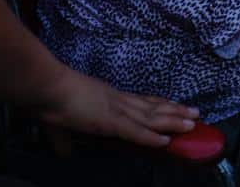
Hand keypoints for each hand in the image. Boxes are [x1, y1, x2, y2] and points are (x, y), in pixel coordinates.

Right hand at [36, 68, 199, 148]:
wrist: (44, 86)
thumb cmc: (48, 98)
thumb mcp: (58, 121)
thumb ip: (63, 139)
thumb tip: (62, 153)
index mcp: (106, 97)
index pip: (139, 101)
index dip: (159, 105)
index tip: (174, 106)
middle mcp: (116, 100)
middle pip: (151, 107)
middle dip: (175, 111)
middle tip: (195, 113)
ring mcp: (114, 110)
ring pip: (150, 118)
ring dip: (173, 121)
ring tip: (192, 123)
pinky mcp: (108, 121)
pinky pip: (135, 131)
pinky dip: (151, 137)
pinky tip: (166, 141)